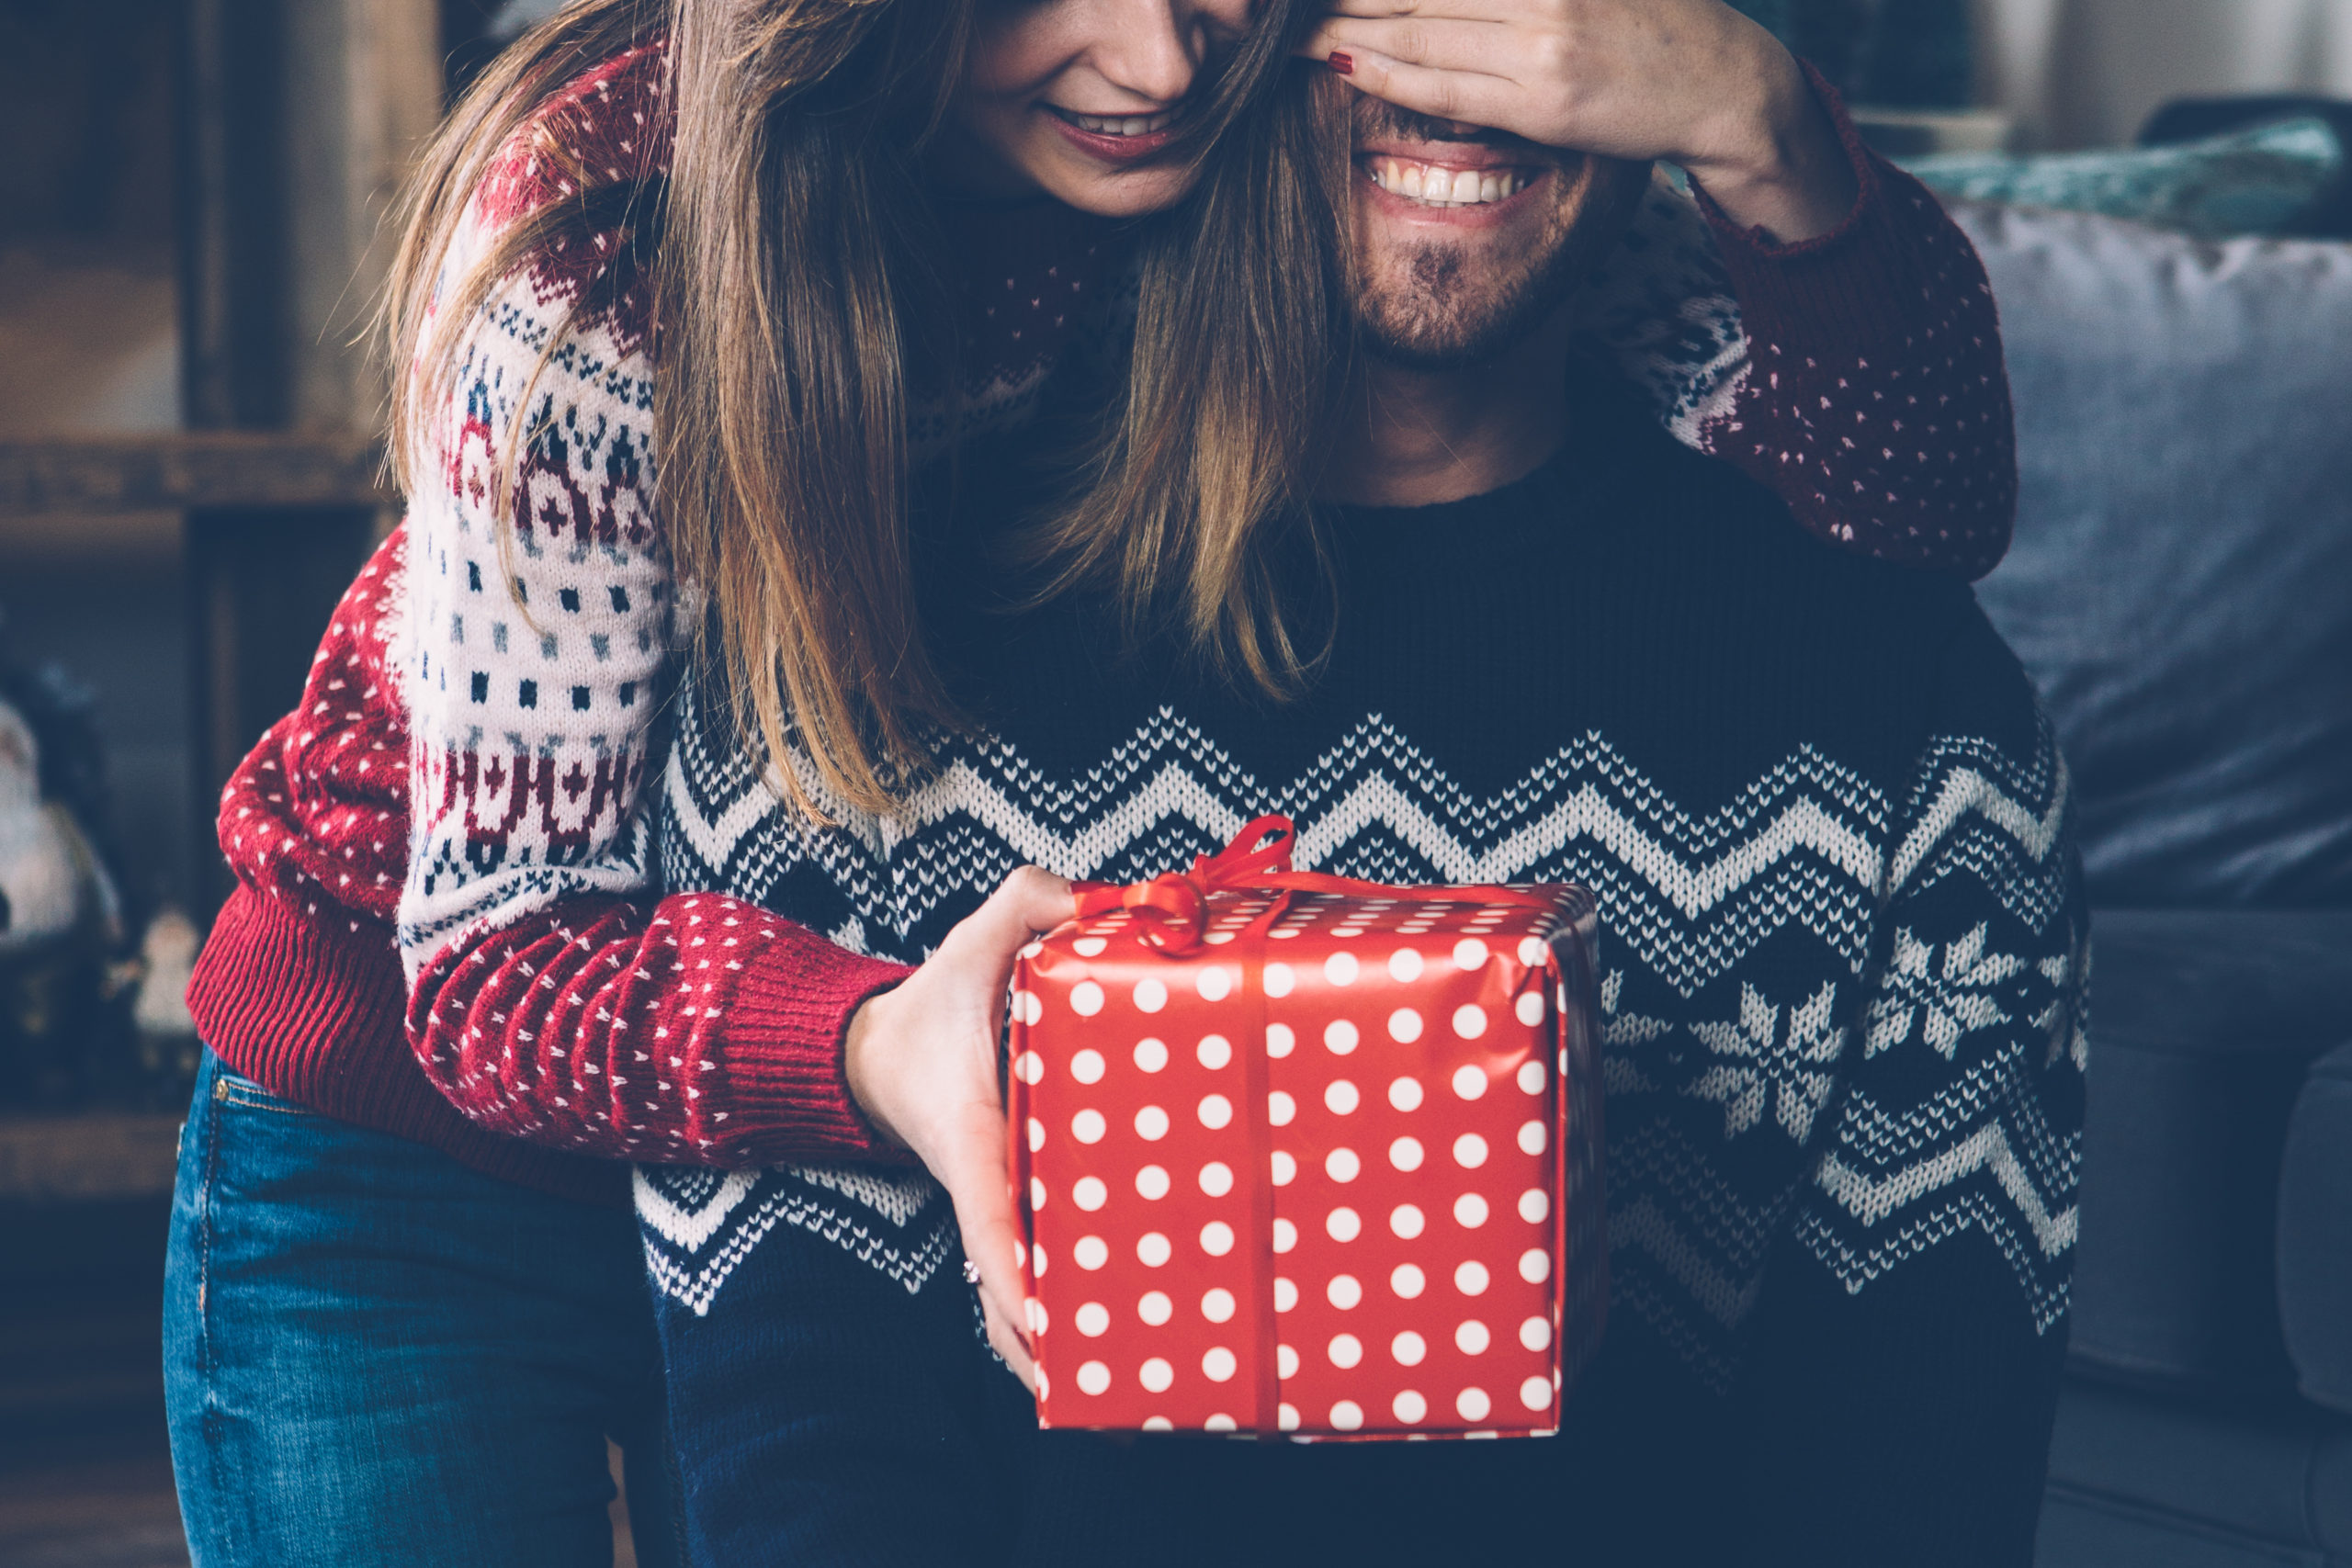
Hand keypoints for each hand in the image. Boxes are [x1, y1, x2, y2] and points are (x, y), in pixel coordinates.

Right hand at [843, 865, 1074, 1391]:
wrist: (884, 1048)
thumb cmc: (935, 1003)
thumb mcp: (976, 937)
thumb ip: (1031, 903)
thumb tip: (1101, 903)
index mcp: (971, 1139)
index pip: (989, 1219)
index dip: (1014, 1277)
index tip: (1046, 1330)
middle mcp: (983, 1189)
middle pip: (1006, 1292)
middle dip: (1045, 1348)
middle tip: (1105, 1398)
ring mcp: (999, 1207)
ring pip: (1019, 1298)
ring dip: (1057, 1349)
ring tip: (1122, 1406)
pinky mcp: (1016, 1206)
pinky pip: (1035, 1272)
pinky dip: (1060, 1315)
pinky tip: (1116, 1353)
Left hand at [1296, 0, 1860, 241]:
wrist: (1725, 83)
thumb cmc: (1655, 23)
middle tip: (1286, 0)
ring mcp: (1541, 46)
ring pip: (1420, 32)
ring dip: (1348, 28)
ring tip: (1292, 28)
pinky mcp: (1543, 102)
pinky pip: (1446, 87)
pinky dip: (1388, 73)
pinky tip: (1344, 63)